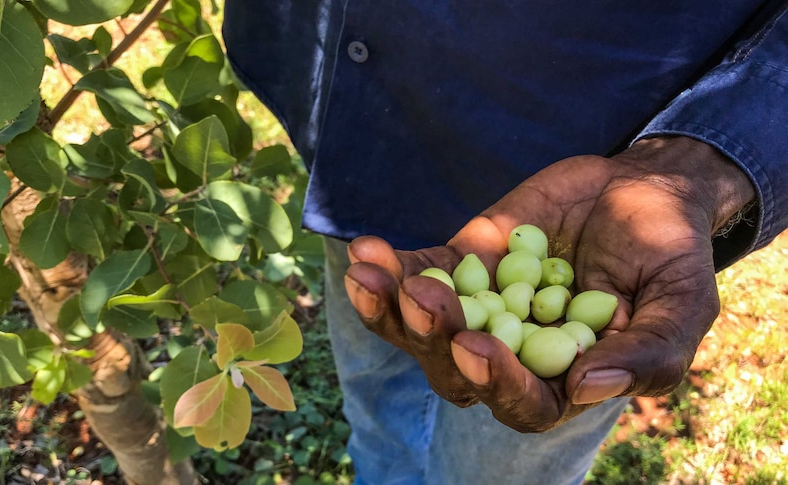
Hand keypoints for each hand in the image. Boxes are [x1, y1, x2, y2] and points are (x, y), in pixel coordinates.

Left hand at [344, 136, 754, 431]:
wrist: (639, 190)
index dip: (496, 383)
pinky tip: (365, 250)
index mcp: (563, 380)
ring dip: (390, 307)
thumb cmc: (667, 253)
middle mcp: (511, 355)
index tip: (476, 347)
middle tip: (422, 300)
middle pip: (454, 370)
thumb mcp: (681, 304)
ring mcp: (478, 310)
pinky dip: (389, 267)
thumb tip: (587, 387)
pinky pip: (416, 273)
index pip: (522, 403)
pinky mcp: (458, 267)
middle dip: (432, 338)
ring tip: (369, 276)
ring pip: (420, 327)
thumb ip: (648, 353)